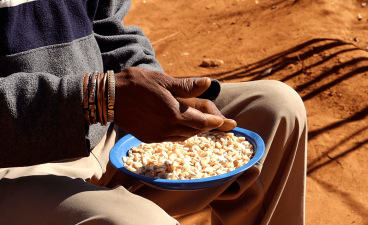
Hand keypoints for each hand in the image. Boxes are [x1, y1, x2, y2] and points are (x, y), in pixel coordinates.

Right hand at [113, 67, 235, 142]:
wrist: (109, 97)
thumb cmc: (137, 84)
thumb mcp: (163, 80)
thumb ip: (186, 86)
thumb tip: (208, 83)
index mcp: (174, 113)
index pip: (202, 122)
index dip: (215, 122)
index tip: (225, 122)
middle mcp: (168, 128)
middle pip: (195, 131)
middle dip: (207, 127)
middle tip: (218, 122)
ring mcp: (157, 135)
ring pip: (183, 137)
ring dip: (194, 131)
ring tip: (201, 123)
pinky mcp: (148, 138)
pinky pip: (171, 139)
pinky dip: (180, 133)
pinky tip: (181, 125)